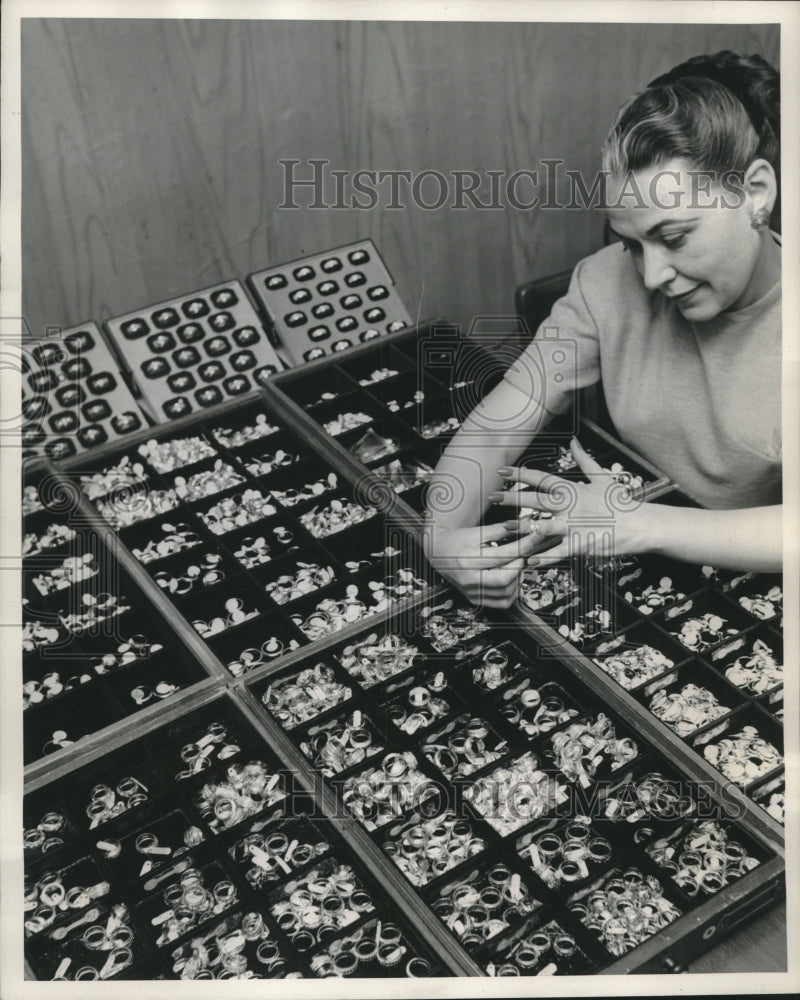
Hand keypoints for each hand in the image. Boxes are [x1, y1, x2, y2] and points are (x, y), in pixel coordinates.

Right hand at [423, 521, 548, 607]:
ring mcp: (472, 592)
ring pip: (506, 593)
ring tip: (513, 565)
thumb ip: (500, 531)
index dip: (524, 547)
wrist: (438, 551)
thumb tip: (524, 528)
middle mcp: (469, 579)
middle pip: (505, 579)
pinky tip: (509, 578)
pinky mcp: (475, 599)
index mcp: (468, 560)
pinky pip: (501, 602)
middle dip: (519, 565)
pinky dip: (511, 591)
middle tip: (521, 555)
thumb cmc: (457, 540)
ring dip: (517, 579)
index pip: (504, 555)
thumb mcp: (477, 531)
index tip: (535, 538)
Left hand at [488, 438, 647, 566]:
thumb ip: (584, 459)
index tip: (502, 472)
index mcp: (572, 489)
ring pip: (543, 526)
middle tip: (492, 497)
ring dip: (522, 528)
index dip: (520, 474)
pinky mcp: (581, 544)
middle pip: (536, 500)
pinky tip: (529, 560)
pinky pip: (558, 552)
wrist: (640, 524)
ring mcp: (575, 525)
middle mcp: (570, 506)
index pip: (542, 478)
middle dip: (512, 499)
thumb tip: (573, 441)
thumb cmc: (619, 502)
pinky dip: (543, 556)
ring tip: (504, 528)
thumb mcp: (601, 477)